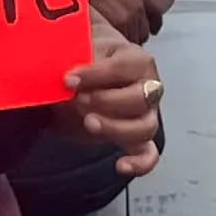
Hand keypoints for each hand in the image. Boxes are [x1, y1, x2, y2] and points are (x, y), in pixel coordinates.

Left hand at [62, 42, 164, 178]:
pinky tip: (120, 166)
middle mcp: (148, 86)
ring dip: (116, 128)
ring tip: (89, 123)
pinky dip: (139, 163)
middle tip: (78, 100)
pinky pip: (148, 154)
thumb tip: (66, 75)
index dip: (96, 75)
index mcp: (137, 60)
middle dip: (106, 101)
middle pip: (141, 98)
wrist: (79, 77)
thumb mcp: (80, 49)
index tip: (68, 80)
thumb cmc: (84, 59)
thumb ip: (76, 58)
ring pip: (145, 127)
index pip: (124, 67)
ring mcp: (146, 114)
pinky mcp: (137, 137)